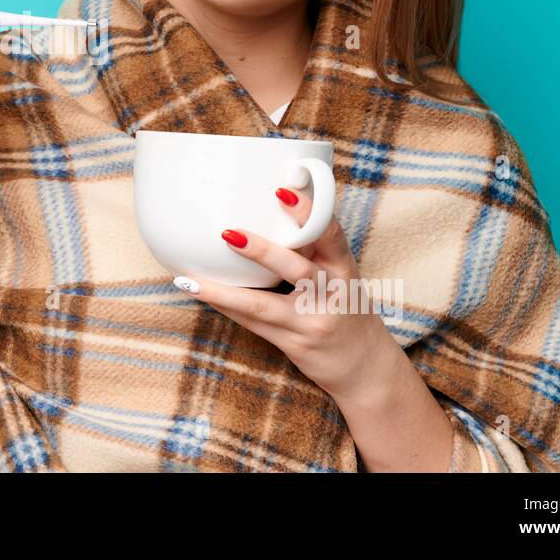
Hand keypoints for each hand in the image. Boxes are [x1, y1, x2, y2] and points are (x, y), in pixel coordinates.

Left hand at [173, 186, 394, 401]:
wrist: (367, 369)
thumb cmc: (347, 310)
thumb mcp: (341, 276)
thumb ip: (314, 248)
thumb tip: (273, 207)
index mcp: (344, 269)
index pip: (331, 235)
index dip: (309, 213)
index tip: (282, 191)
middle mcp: (331, 295)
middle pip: (297, 269)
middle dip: (262, 251)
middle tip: (227, 232)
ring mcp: (312, 323)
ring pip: (263, 305)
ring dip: (224, 292)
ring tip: (191, 280)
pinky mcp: (295, 345)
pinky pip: (254, 324)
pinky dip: (226, 307)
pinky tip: (201, 295)